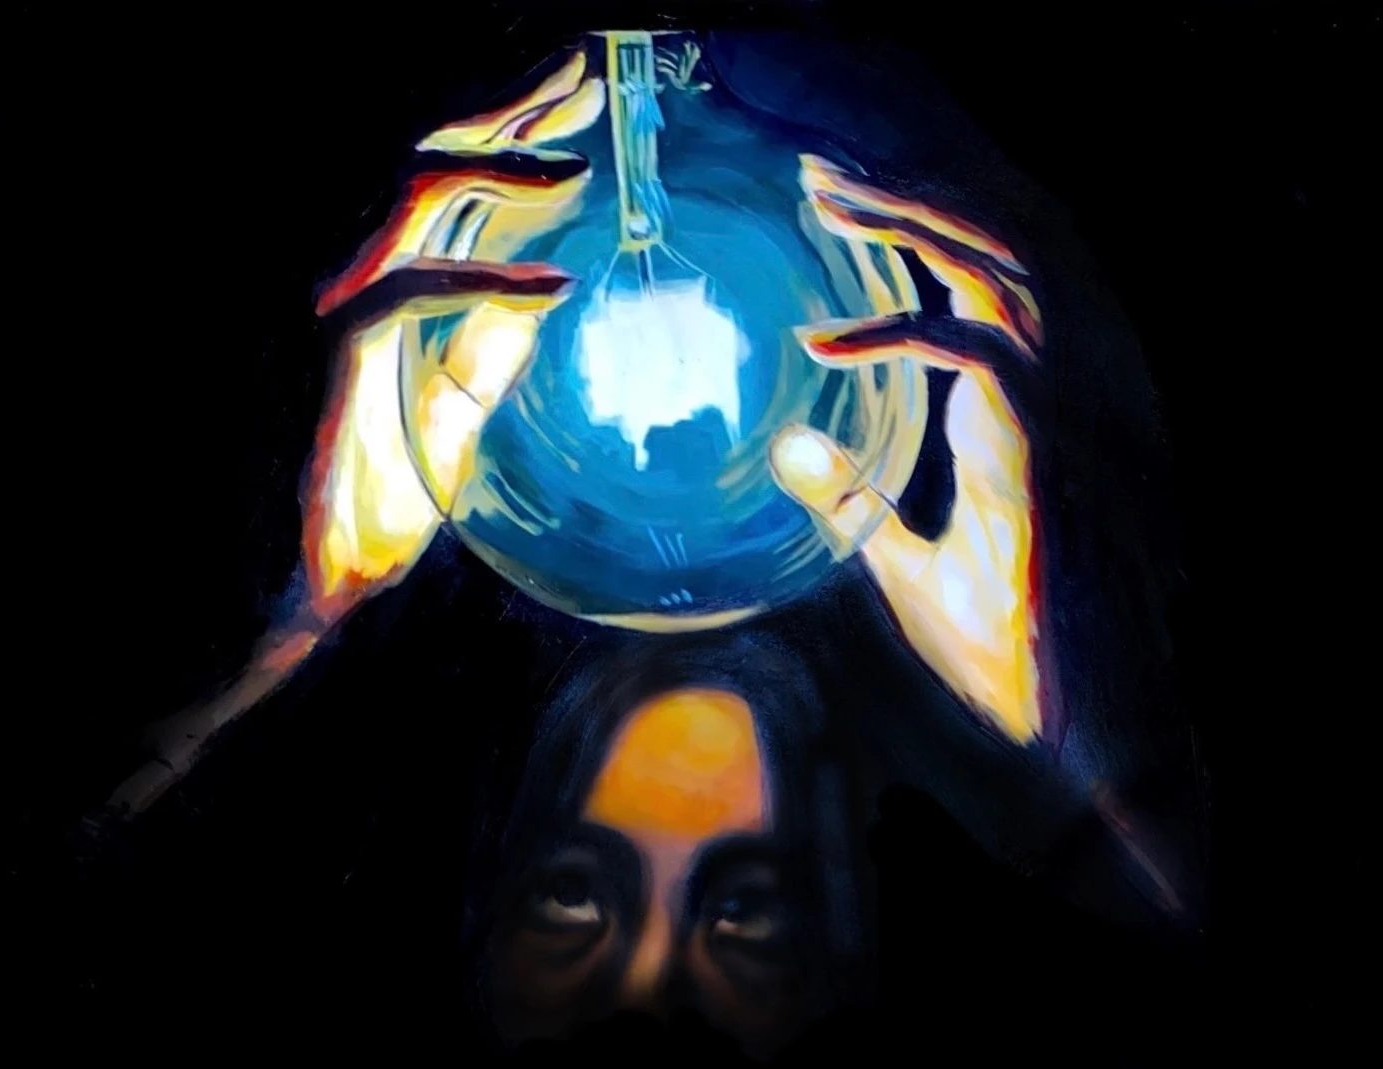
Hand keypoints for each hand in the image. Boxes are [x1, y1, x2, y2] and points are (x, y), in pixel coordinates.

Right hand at [107, 51, 605, 816]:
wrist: (284, 593)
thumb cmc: (352, 516)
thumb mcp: (440, 430)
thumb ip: (477, 365)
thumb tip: (535, 307)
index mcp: (378, 296)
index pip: (448, 192)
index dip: (512, 138)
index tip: (583, 110)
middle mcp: (344, 281)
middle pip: (428, 162)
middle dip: (506, 108)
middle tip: (584, 72)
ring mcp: (320, 310)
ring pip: (402, 195)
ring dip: (492, 163)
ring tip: (577, 158)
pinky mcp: (314, 361)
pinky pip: (399, 295)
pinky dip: (479, 284)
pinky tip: (552, 285)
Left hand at [772, 155, 1049, 745]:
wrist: (1079, 717)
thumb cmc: (1008, 649)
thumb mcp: (903, 561)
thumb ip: (851, 500)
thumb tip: (788, 452)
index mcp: (1016, 409)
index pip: (974, 286)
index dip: (913, 235)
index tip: (836, 210)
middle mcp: (1048, 390)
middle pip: (989, 249)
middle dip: (906, 198)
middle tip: (818, 175)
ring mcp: (1056, 410)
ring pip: (993, 272)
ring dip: (909, 226)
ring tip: (823, 200)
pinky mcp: (1044, 445)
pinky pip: (970, 352)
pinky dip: (894, 335)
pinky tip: (820, 345)